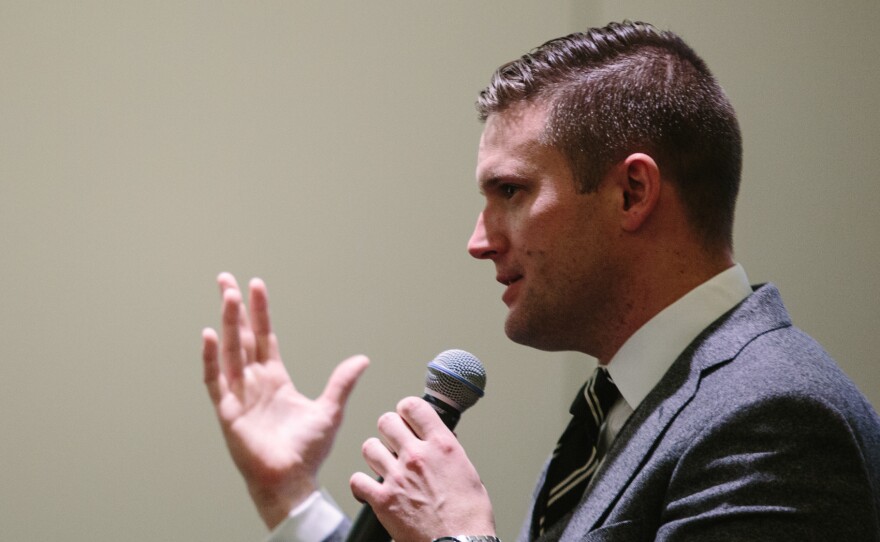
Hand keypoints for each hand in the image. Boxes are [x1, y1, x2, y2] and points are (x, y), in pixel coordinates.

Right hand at [202, 272, 368, 528]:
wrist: (292, 480)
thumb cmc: (307, 451)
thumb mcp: (330, 409)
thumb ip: (342, 382)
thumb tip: (362, 358)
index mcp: (276, 380)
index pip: (265, 337)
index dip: (260, 312)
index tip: (256, 286)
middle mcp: (254, 383)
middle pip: (242, 337)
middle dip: (235, 308)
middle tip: (226, 279)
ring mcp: (239, 395)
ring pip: (230, 351)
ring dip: (228, 323)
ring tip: (227, 295)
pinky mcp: (228, 412)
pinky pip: (215, 381)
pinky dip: (211, 359)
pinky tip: (210, 335)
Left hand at [350, 397, 495, 541]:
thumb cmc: (469, 515)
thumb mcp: (468, 472)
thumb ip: (448, 453)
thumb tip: (440, 444)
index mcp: (442, 445)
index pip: (413, 406)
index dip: (406, 409)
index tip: (406, 416)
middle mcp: (417, 456)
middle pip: (386, 421)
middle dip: (389, 429)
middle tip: (393, 440)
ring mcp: (397, 476)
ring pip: (369, 447)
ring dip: (375, 454)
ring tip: (383, 464)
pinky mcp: (383, 500)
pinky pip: (357, 480)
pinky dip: (362, 485)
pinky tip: (371, 489)